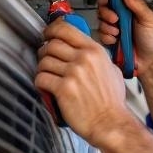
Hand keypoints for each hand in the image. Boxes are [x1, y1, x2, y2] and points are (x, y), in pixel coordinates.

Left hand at [35, 18, 133, 145]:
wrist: (110, 123)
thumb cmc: (112, 102)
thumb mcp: (112, 70)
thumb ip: (97, 58)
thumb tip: (84, 50)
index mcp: (95, 51)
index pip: (66, 29)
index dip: (51, 30)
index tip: (47, 34)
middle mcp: (83, 59)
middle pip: (52, 44)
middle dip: (44, 51)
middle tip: (46, 59)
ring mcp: (73, 73)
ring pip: (44, 61)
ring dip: (42, 69)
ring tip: (47, 76)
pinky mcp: (63, 89)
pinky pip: (41, 78)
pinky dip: (40, 83)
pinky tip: (46, 87)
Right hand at [96, 0, 152, 73]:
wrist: (147, 63)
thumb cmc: (151, 43)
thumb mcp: (148, 19)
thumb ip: (137, 3)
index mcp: (130, 8)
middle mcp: (120, 16)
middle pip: (103, 6)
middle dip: (107, 12)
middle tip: (116, 18)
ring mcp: (113, 27)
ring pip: (100, 20)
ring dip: (109, 27)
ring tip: (119, 33)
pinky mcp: (108, 39)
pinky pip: (100, 34)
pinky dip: (107, 37)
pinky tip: (116, 40)